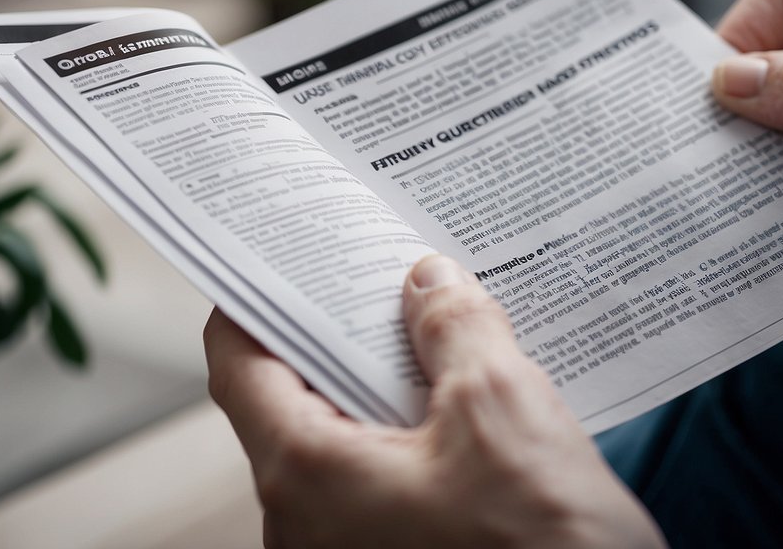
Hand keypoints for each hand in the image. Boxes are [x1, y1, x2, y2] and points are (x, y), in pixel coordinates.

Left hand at [204, 255, 663, 548]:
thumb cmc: (542, 546)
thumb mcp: (501, 406)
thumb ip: (454, 328)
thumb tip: (430, 282)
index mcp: (309, 475)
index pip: (239, 367)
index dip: (256, 304)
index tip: (284, 261)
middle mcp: (306, 524)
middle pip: (293, 401)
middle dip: (341, 335)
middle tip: (382, 278)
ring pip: (341, 443)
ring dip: (384, 383)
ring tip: (435, 330)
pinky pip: (378, 482)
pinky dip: (407, 432)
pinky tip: (462, 398)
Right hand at [711, 0, 782, 372]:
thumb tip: (724, 81)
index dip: (738, 37)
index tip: (705, 91)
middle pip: (762, 86)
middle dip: (724, 117)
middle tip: (681, 149)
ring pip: (763, 161)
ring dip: (736, 182)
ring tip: (695, 202)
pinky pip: (782, 232)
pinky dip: (755, 241)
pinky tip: (726, 250)